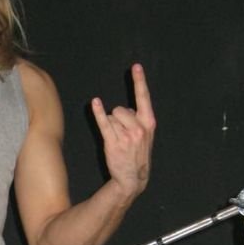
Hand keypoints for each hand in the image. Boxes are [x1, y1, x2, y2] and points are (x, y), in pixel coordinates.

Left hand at [91, 63, 155, 200]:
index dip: (139, 81)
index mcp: (149, 123)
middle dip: (117, 118)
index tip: (136, 66)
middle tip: (122, 135)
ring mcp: (127, 136)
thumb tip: (121, 110)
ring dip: (110, 126)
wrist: (133, 178)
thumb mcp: (145, 135)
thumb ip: (137, 119)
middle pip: (119, 109)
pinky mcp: (114, 142)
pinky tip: (95, 103)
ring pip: (111, 117)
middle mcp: (139, 128)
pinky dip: (98, 113)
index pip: (143, 98)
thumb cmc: (137, 154)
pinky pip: (104, 123)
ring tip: (117, 141)